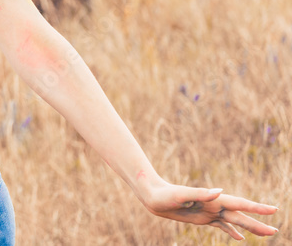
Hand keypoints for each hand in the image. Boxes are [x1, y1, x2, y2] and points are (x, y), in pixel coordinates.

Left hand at [143, 182, 278, 240]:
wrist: (154, 197)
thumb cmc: (166, 195)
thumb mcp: (182, 195)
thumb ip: (200, 193)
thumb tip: (219, 191)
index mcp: (213, 199)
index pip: (240, 204)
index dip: (257, 208)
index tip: (273, 210)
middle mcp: (215, 205)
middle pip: (241, 216)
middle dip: (258, 224)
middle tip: (275, 231)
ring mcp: (210, 212)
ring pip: (235, 222)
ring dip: (250, 228)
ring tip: (266, 234)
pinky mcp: (203, 218)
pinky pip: (222, 226)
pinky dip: (233, 232)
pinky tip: (241, 238)